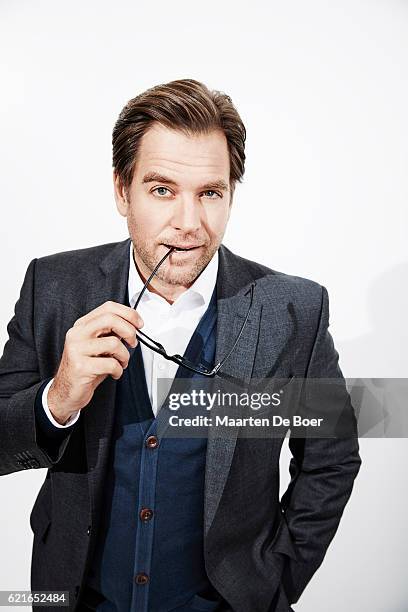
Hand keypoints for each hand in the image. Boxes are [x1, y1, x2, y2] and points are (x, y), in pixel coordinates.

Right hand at [48, 301, 143, 423]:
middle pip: (110, 319)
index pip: (108, 308)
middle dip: (129, 331)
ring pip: (114, 343)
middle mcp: (77, 334)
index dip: (128, 313)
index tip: (139, 323)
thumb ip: (110, 333)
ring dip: (125, 355)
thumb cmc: (85, 368)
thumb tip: (132, 325)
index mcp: (82, 326)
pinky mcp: (81, 367)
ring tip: (121, 362)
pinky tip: (114, 373)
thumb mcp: (97, 346)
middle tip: (132, 342)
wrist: (65, 392)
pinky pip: (111, 364)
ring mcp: (77, 349)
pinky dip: (118, 370)